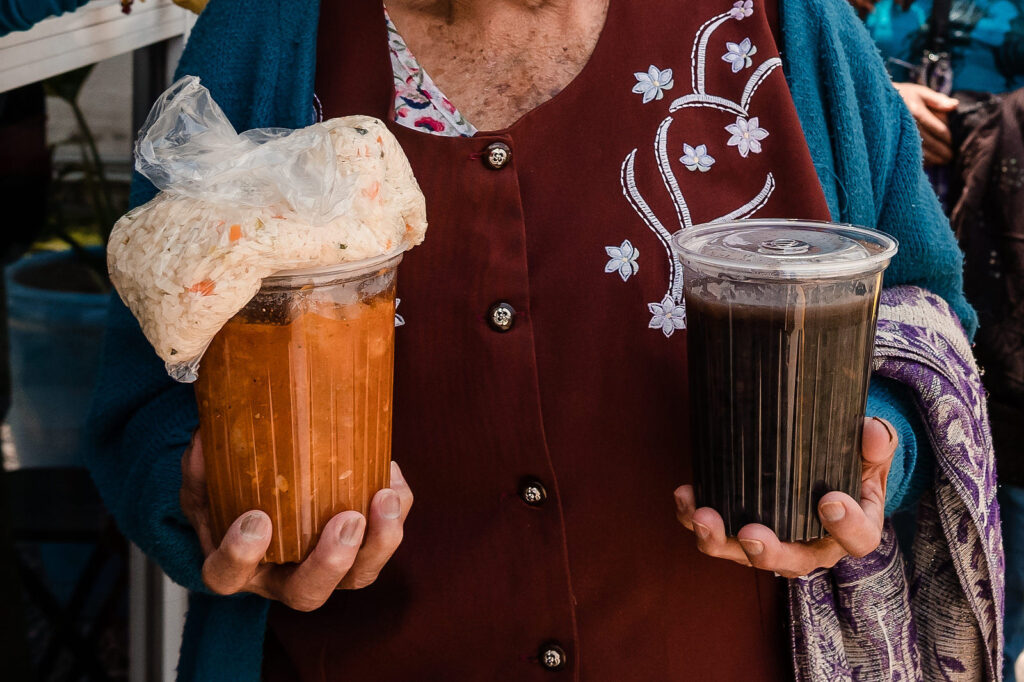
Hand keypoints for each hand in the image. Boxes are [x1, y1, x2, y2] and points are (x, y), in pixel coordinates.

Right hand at [180, 432, 412, 610]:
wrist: (262, 500)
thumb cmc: (231, 498)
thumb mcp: (206, 484)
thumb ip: (203, 467)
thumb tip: (208, 437)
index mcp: (237, 567)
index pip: (228, 576)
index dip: (241, 556)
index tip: (257, 519)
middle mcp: (283, 577)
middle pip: (308, 593)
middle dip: (332, 561)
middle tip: (347, 520)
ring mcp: (325, 567)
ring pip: (359, 575)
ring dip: (380, 541)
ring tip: (386, 498)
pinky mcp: (360, 548)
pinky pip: (384, 540)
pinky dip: (396, 509)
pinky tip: (392, 475)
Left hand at [674, 417, 896, 578]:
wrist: (822, 475)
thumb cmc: (851, 468)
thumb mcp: (871, 455)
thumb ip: (876, 443)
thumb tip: (873, 432)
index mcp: (853, 531)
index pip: (857, 539)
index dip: (845, 526)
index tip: (829, 501)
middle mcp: (810, 547)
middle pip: (791, 561)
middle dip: (767, 551)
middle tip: (751, 534)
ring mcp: (773, 545)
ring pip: (743, 555)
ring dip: (719, 540)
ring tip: (702, 517)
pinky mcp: (739, 535)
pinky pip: (715, 534)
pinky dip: (693, 517)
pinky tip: (684, 495)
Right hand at [893, 82, 958, 165]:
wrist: (873, 103)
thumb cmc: (901, 96)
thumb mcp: (919, 92)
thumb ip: (937, 99)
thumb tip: (955, 106)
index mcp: (916, 111)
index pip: (938, 129)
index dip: (948, 138)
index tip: (955, 143)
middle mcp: (907, 125)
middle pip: (931, 142)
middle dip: (944, 151)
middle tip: (953, 156)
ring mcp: (898, 136)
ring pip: (921, 152)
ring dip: (935, 159)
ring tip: (944, 161)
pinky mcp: (892, 144)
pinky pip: (909, 155)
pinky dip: (921, 161)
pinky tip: (930, 163)